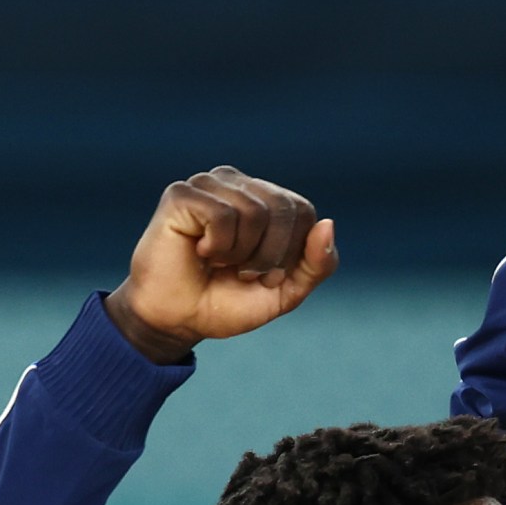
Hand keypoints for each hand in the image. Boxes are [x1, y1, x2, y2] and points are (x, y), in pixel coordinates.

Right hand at [102, 166, 337, 362]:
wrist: (177, 321)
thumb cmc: (227, 302)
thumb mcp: (286, 291)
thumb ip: (317, 264)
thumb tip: (328, 224)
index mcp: (266, 199)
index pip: (303, 212)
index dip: (291, 253)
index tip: (265, 275)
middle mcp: (239, 184)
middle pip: (284, 208)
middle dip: (270, 255)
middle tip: (242, 272)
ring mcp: (209, 184)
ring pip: (255, 211)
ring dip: (241, 254)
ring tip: (218, 262)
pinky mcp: (182, 194)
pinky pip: (222, 216)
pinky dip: (218, 247)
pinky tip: (200, 251)